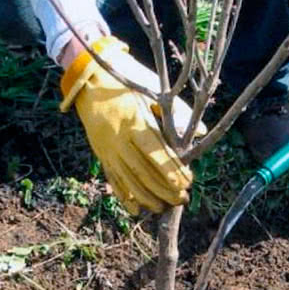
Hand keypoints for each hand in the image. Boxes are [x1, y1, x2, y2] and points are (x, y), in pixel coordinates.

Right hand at [59, 36, 204, 214]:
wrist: (87, 79)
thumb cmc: (126, 80)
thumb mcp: (150, 89)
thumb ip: (176, 111)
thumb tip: (201, 132)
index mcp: (134, 121)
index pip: (155, 152)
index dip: (171, 170)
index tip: (187, 183)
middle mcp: (118, 139)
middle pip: (143, 171)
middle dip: (164, 188)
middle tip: (182, 199)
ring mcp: (107, 149)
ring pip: (128, 180)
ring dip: (147, 197)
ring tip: (164, 207)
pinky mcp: (100, 154)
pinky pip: (112, 179)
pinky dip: (124, 196)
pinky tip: (137, 210)